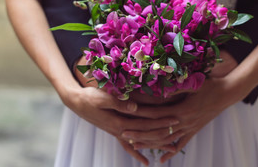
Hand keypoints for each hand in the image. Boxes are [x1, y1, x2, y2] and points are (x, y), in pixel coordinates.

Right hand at [62, 57, 179, 164]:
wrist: (77, 102)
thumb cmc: (90, 97)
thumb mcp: (103, 97)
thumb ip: (118, 103)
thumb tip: (134, 107)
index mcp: (119, 121)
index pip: (145, 123)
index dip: (161, 121)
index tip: (176, 119)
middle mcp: (120, 130)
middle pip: (146, 134)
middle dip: (164, 134)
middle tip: (180, 135)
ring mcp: (118, 133)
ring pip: (140, 142)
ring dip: (156, 145)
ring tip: (171, 150)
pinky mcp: (116, 131)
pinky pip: (128, 146)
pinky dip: (137, 153)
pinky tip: (145, 161)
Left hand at [121, 50, 244, 162]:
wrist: (228, 94)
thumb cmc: (211, 85)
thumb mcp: (194, 83)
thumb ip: (176, 88)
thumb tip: (159, 90)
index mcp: (182, 109)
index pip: (156, 115)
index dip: (140, 117)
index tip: (127, 118)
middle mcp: (184, 122)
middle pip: (157, 130)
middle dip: (140, 133)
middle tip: (123, 135)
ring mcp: (190, 128)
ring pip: (167, 139)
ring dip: (150, 143)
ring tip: (135, 146)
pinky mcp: (195, 130)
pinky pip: (181, 143)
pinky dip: (171, 151)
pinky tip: (162, 158)